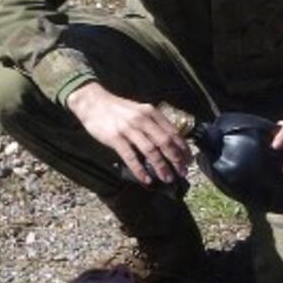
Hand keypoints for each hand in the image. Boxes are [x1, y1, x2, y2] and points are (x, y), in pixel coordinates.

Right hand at [66, 82, 190, 185]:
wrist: (94, 103)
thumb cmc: (118, 110)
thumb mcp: (140, 111)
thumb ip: (153, 124)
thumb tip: (168, 144)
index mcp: (151, 113)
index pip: (172, 132)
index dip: (183, 148)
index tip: (188, 160)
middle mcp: (142, 119)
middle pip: (165, 142)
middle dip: (176, 159)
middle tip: (182, 173)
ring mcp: (128, 129)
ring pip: (150, 151)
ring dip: (161, 167)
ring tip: (167, 178)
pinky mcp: (115, 138)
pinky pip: (131, 157)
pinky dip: (140, 170)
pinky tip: (146, 179)